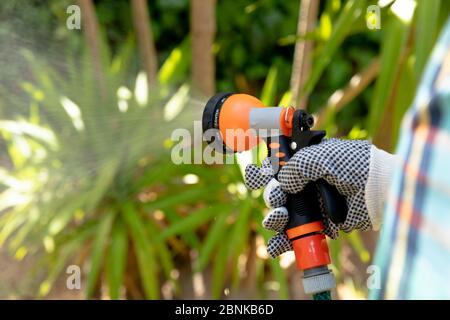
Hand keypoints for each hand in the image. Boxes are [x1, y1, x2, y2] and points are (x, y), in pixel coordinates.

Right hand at [245, 138, 373, 257]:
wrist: (381, 190)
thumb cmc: (354, 166)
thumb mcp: (323, 157)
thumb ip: (297, 167)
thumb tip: (281, 184)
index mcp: (306, 161)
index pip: (277, 165)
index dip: (264, 171)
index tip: (260, 176)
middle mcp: (306, 183)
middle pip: (275, 191)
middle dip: (270, 195)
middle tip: (278, 198)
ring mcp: (312, 204)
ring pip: (281, 213)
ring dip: (273, 217)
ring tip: (279, 218)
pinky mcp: (319, 224)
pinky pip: (295, 233)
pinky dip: (282, 242)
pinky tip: (275, 247)